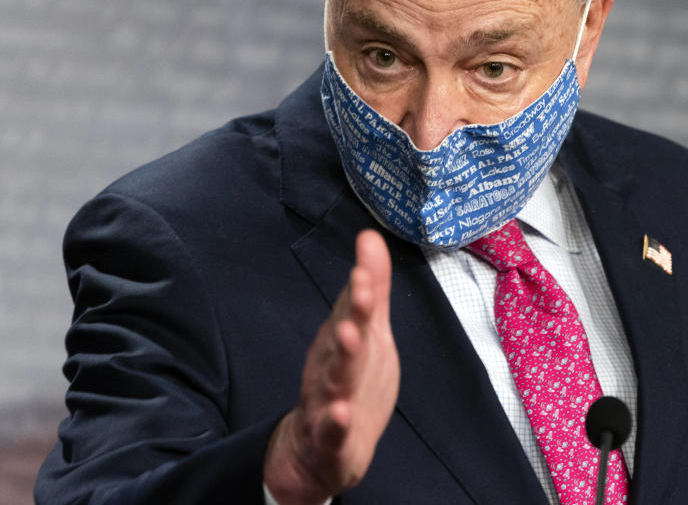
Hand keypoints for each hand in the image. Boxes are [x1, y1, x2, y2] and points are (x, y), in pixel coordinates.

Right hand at [264, 229, 399, 503]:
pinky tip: (341, 412)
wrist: (316, 453)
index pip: (352, 310)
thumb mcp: (365, 332)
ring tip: (351, 337)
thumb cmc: (345, 380)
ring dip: (343, 358)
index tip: (366, 266)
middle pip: (344, 337)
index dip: (361, 289)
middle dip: (353, 314)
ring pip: (336, 379)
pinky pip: (333, 430)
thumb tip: (370, 235)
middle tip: (363, 291)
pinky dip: (336, 421)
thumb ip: (371, 287)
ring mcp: (329, 401)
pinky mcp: (332, 439)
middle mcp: (333, 365)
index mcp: (343, 340)